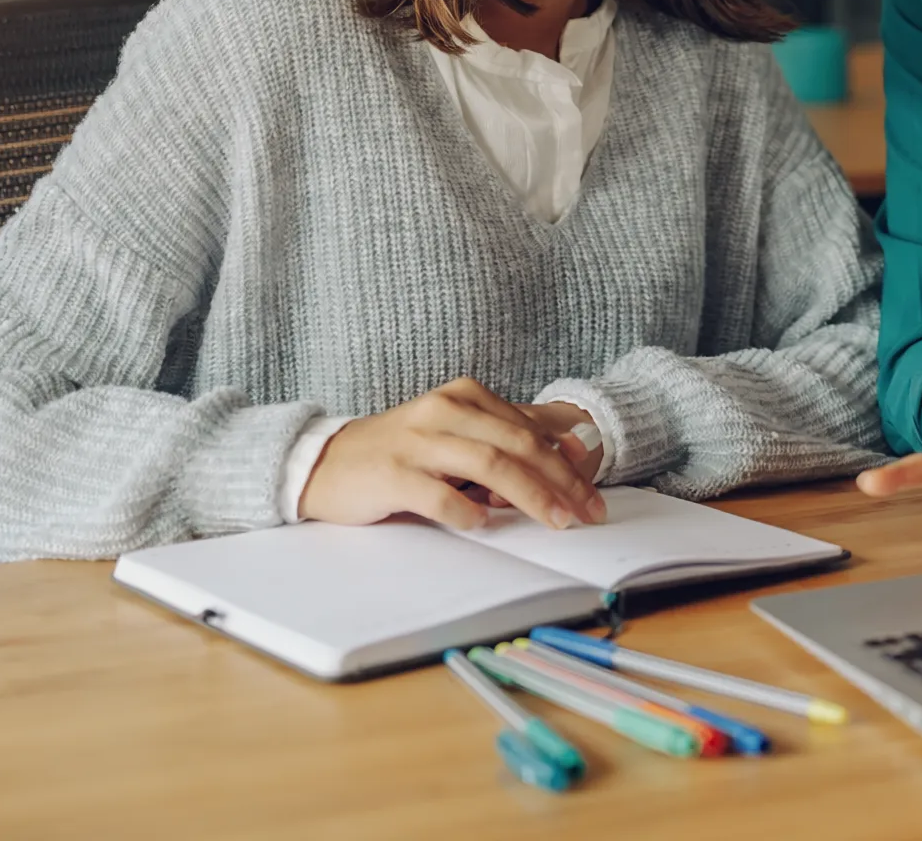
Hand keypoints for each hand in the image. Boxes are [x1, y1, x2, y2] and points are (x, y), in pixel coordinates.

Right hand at [297, 378, 604, 529]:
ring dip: (529, 496)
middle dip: (561, 481)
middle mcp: (444, 410)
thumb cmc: (403, 451)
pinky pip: (437, 494)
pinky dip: (464, 510)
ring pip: (488, 465)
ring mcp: (417, 441)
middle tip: (587, 513)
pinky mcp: (392, 473)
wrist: (327, 462)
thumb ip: (511, 433)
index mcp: (466, 396)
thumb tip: (574, 444)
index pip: (531, 431)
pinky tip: (482, 525)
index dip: (568, 464)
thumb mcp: (459, 431)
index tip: (594, 494)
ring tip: (555, 521)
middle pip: (518, 446)